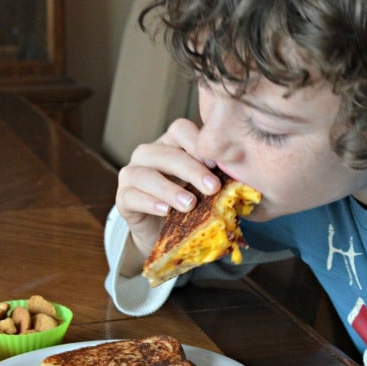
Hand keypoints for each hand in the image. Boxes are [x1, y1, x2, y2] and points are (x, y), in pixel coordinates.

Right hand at [115, 118, 220, 257]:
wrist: (166, 236)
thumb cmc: (191, 206)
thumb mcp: (205, 188)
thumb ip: (216, 176)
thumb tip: (243, 176)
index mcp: (171, 144)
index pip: (181, 129)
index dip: (198, 142)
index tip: (217, 162)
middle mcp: (149, 154)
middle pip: (167, 152)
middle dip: (191, 170)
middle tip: (213, 188)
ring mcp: (132, 174)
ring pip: (146, 174)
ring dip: (170, 189)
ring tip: (189, 204)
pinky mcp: (123, 198)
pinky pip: (132, 196)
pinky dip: (149, 202)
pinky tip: (165, 211)